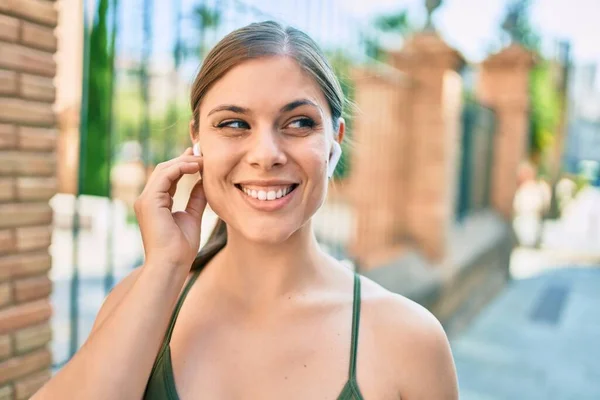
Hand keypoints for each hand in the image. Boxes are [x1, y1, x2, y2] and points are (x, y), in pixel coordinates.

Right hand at [134, 147, 205, 268]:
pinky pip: (164, 175)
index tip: (200, 158)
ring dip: (184, 162)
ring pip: (164, 169)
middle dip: (184, 159)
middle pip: (165, 170)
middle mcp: (147, 199)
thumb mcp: (192, 216)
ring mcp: (145, 200)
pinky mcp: (149, 201)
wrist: (172, 264)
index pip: (168, 177)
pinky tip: (196, 167)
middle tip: (203, 152)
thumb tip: (204, 182)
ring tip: (203, 160)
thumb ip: (196, 198)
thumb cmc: (181, 248)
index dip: (183, 165)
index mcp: (156, 204)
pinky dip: (180, 168)